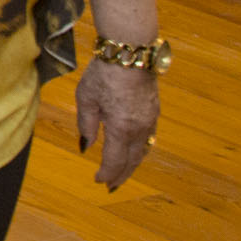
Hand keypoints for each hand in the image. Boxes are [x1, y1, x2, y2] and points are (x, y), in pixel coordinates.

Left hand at [76, 60, 159, 189]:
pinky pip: (148, 139)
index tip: (98, 180)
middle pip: (131, 161)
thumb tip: (87, 145)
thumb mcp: (86, 98)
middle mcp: (139, 129)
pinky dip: (140, 150)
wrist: (130, 53)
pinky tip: (134, 152)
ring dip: (132, 165)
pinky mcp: (154, 112)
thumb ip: (86, 124)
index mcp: (120, 128)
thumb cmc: (104, 73)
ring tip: (122, 174)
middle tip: (112, 187)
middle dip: (121, 176)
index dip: (106, 173)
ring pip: (142, 151)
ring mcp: (150, 121)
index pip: (114, 161)